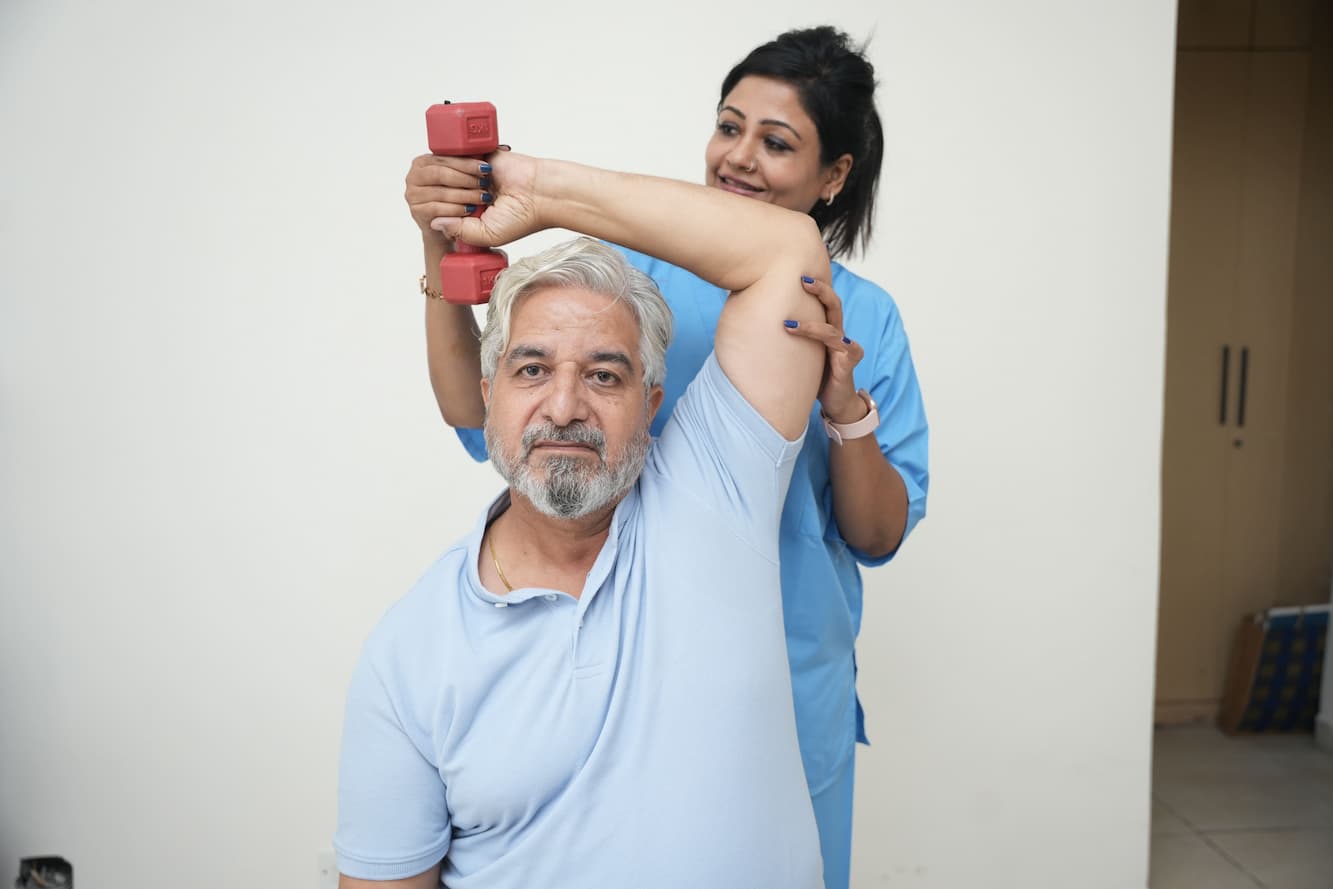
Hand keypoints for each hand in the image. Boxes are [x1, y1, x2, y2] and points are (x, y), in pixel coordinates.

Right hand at [404, 154, 494, 241]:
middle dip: (466, 178)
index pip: (445, 158)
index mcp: (423, 162)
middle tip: (484, 183)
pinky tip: (469, 209)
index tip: (485, 168)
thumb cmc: (452, 197)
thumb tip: (491, 146)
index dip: (466, 163)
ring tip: (482, 197)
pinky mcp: (417, 211)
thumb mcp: (457, 175)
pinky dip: (455, 209)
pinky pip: (436, 208)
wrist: (445, 225)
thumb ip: (465, 161)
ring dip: (464, 195)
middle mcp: (414, 175)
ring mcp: (413, 194)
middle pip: (440, 173)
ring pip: (440, 191)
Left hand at [432, 150, 543, 248]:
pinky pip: (459, 155)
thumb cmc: (521, 217)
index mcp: (473, 214)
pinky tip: (482, 173)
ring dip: (464, 180)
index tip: (470, 214)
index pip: (445, 211)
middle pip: (445, 192)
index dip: (449, 213)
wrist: (540, 194)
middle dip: (458, 196)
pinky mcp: (480, 157)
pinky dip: (467, 164)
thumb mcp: (485, 234)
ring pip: (450, 173)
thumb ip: (458, 231)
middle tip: (483, 199)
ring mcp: (475, 175)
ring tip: (486, 187)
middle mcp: (472, 194)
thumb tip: (433, 223)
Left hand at [783, 276, 866, 422]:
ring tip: (788, 324)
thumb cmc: (815, 375)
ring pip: (832, 326)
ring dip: (810, 324)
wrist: (835, 402)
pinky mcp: (850, 359)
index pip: (822, 299)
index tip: (793, 271)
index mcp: (827, 326)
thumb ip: (785, 337)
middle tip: (801, 279)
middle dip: (819, 288)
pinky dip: (828, 341)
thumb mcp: (798, 353)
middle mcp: (838, 331)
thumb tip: (750, 321)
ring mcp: (846, 344)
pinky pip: (840, 345)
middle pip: (833, 302)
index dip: (813, 284)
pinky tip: (820, 341)